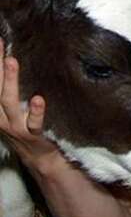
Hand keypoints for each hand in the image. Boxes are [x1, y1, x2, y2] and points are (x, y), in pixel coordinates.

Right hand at [0, 42, 60, 169]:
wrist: (40, 156)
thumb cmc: (25, 126)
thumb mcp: (11, 108)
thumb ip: (8, 88)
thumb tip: (10, 59)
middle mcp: (0, 115)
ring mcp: (15, 125)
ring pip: (8, 102)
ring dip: (9, 81)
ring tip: (11, 62)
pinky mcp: (32, 133)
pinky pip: (33, 123)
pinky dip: (36, 111)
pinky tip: (38, 99)